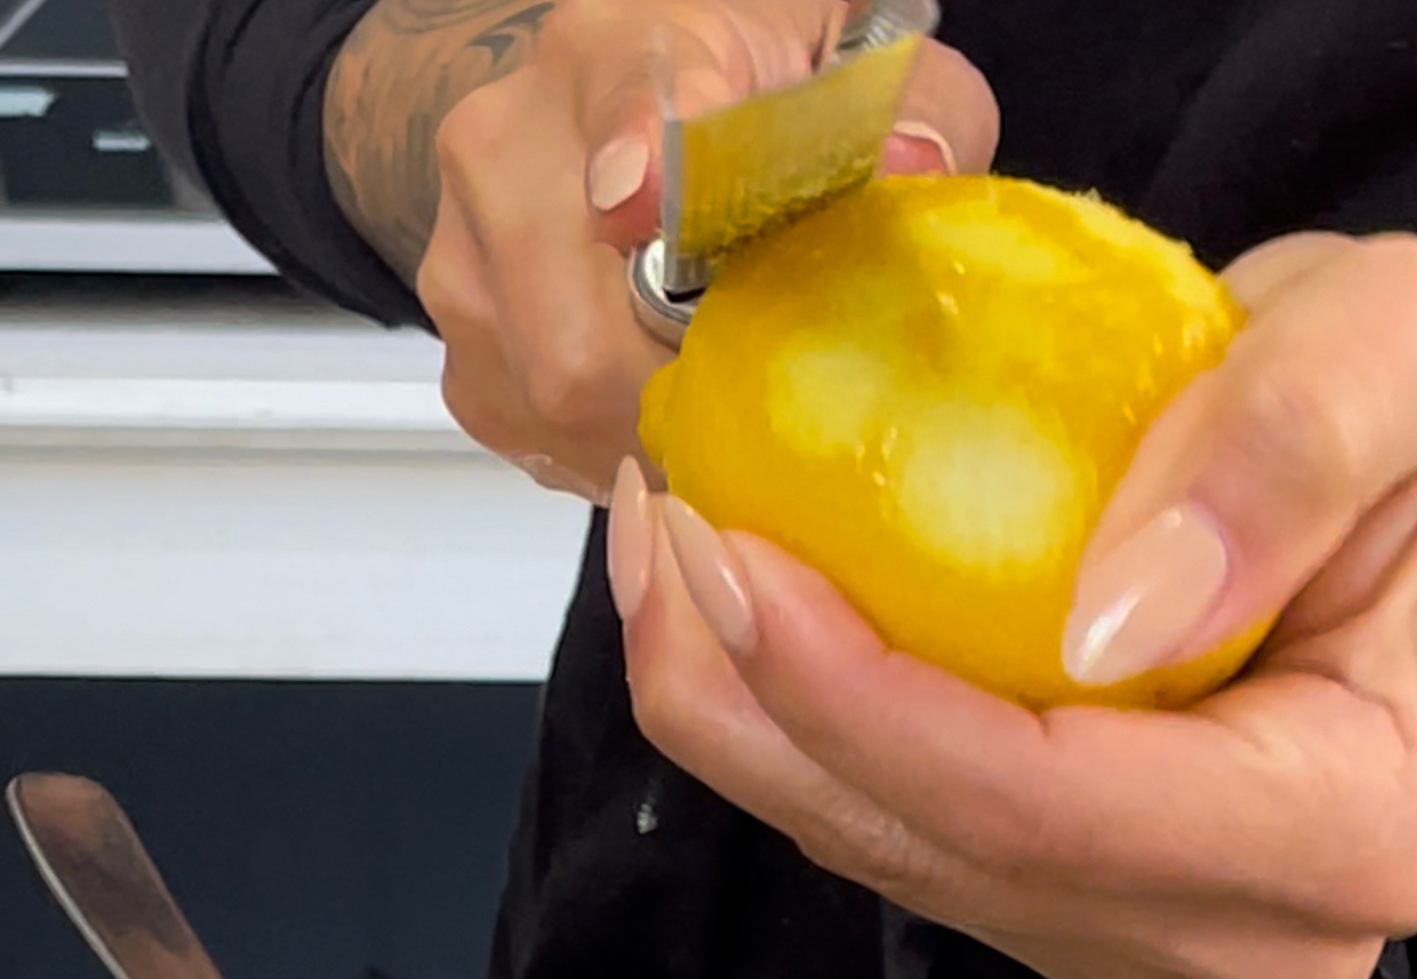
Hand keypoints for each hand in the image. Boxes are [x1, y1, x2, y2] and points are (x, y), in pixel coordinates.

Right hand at [327, 0, 997, 501]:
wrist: (589, 131)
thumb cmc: (733, 107)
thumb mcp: (839, 74)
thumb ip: (903, 100)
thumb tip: (912, 165)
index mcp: (620, 53)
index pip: (624, 95)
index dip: (636, 154)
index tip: (640, 198)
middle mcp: (513, 147)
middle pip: (588, 323)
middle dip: (692, 383)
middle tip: (767, 388)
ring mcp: (466, 259)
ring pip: (564, 397)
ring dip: (660, 424)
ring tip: (716, 390)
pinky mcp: (465, 355)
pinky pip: (549, 442)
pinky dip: (620, 448)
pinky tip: (658, 403)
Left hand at [610, 231, 1416, 978]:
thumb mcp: (1395, 349)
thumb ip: (1284, 456)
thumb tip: (1109, 623)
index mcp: (1350, 834)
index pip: (1047, 808)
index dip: (856, 697)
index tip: (721, 549)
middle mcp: (1253, 937)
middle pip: (942, 856)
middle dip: (755, 709)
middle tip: (655, 533)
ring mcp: (1160, 943)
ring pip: (898, 862)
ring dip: (752, 725)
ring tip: (671, 560)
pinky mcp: (1086, 917)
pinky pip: (906, 841)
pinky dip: (806, 736)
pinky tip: (746, 619)